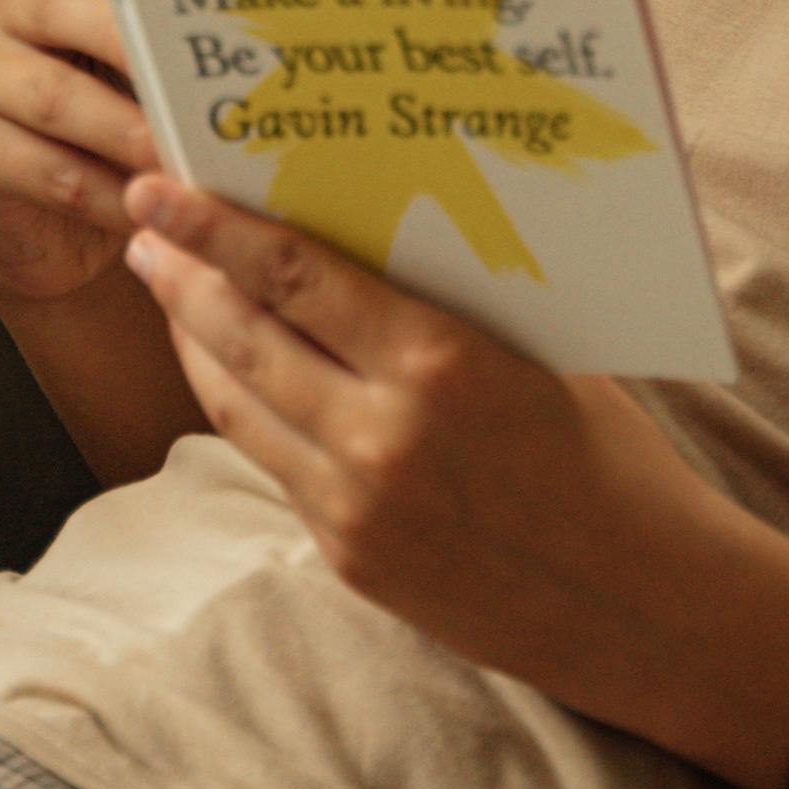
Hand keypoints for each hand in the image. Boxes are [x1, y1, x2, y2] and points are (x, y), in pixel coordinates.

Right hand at [0, 0, 159, 302]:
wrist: (62, 224)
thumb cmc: (125, 107)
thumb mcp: (148, 41)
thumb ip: (176, 1)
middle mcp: (1, 2)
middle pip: (52, 0)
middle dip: (126, 35)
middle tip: (192, 65)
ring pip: (53, 95)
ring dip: (129, 128)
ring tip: (186, 152)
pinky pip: (47, 170)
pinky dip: (110, 191)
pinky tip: (154, 202)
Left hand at [118, 171, 757, 718]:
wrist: (643, 602)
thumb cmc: (611, 458)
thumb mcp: (541, 353)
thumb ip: (450, 306)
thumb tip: (370, 234)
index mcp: (438, 362)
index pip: (293, 275)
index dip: (214, 227)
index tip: (161, 186)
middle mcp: (381, 435)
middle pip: (243, 336)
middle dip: (181, 276)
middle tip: (145, 225)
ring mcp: (356, 505)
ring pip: (239, 406)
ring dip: (194, 342)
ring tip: (171, 292)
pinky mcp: (350, 557)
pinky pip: (276, 465)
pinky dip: (244, 409)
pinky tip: (235, 377)